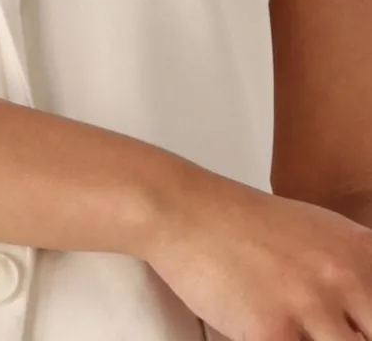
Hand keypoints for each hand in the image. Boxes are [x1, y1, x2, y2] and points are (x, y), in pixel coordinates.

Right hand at [144, 160, 371, 340]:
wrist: (187, 212)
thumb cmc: (247, 224)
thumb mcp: (318, 233)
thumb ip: (354, 273)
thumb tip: (364, 317)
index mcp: (363, 251)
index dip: (366, 325)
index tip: (351, 324)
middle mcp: (347, 277)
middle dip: (352, 338)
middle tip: (319, 329)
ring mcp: (311, 306)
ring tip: (293, 330)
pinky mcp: (272, 334)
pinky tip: (263, 332)